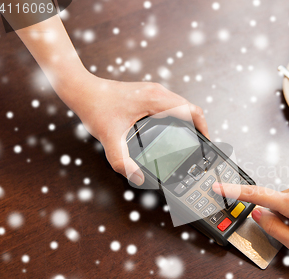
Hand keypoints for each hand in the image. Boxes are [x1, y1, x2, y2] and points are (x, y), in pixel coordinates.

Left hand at [59, 73, 208, 184]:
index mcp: (155, 100)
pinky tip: (172, 130)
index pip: (191, 110)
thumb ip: (122, 162)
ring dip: (189, 121)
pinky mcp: (148, 93)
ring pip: (182, 105)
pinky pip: (172, 104)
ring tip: (189, 139)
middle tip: (199, 145)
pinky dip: (178, 117)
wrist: (82, 90)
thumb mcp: (109, 139)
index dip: (204, 127)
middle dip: (199, 126)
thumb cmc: (95, 108)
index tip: (206, 142)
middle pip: (190, 108)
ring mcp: (153, 91)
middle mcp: (157, 92)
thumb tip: (137, 177)